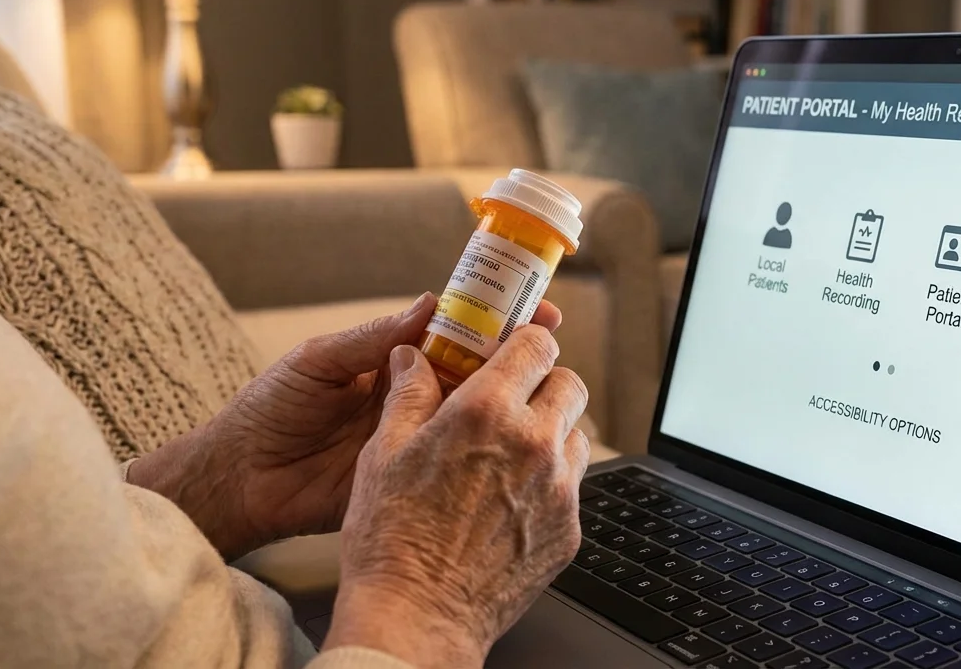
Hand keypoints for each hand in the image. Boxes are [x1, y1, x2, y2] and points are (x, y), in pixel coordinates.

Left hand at [127, 293, 562, 559]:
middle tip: (549, 341)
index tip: (531, 306)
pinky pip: (452, 463)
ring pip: (472, 416)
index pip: (454, 332)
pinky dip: (482, 454)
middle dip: (514, 354)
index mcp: (392, 361)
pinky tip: (511, 445)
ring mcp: (415, 437)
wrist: (238, 480)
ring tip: (540, 386)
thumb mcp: (319, 362)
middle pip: (475, 371)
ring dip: (506, 401)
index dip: (493, 318)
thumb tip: (430, 305)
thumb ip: (374, 339)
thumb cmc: (268, 411)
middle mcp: (412, 396)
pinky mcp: (409, 476)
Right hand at [323, 326, 589, 668]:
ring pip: (576, 434)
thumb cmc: (391, 540)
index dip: (525, 343)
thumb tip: (412, 357)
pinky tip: (511, 501)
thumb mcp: (383, 453)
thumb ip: (408, 395)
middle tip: (514, 401)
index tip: (514, 351)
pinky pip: (572, 486)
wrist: (417, 617)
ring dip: (551, 433)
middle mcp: (532, 444)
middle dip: (544, 384)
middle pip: (569, 384)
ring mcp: (558, 489)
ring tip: (510, 455)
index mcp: (485, 412)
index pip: (536, 346)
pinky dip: (550, 483)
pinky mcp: (569, 529)